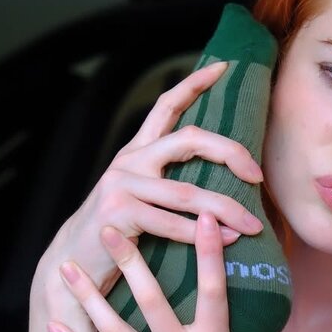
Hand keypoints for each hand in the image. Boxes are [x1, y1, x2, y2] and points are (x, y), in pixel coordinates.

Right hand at [37, 61, 264, 298]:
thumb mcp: (144, 199)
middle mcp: (129, 161)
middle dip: (230, 153)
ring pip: (186, 191)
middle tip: (259, 174)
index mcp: (138, 152)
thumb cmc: (120, 234)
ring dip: (225, 209)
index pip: (167, 107)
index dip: (194, 84)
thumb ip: (171, 184)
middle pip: (189, 140)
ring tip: (252, 225)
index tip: (223, 67)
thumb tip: (225, 181)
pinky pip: (169, 222)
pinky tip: (227, 241)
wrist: (73, 264)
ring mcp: (121, 184)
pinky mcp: (116, 212)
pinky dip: (200, 234)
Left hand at [46, 214, 272, 331]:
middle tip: (109, 227)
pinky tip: (57, 328)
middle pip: (152, 299)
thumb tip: (207, 302)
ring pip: (116, 330)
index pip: (214, 289)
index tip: (204, 214)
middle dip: (129, 260)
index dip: (209, 250)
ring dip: (88, 297)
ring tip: (67, 269)